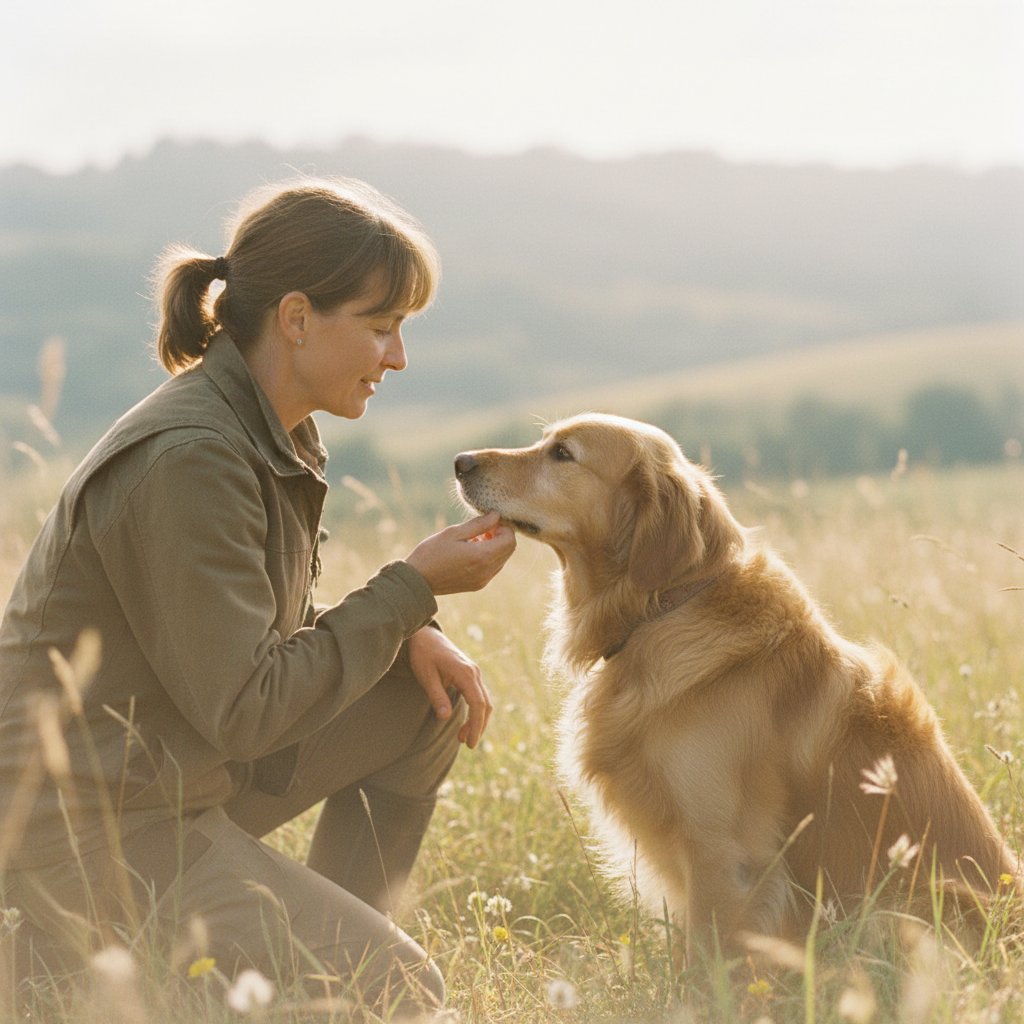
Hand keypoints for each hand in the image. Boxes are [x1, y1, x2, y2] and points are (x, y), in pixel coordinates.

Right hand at [405, 512, 515, 595]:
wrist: (417, 581)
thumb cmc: (431, 553)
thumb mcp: (453, 533)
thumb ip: (478, 524)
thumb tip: (496, 515)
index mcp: (481, 556)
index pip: (509, 539)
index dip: (504, 526)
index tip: (490, 520)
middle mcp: (486, 571)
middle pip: (509, 549)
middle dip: (501, 535)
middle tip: (484, 527)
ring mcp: (483, 580)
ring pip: (502, 559)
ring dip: (496, 546)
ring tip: (476, 537)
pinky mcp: (478, 585)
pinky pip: (493, 568)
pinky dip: (490, 556)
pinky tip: (472, 550)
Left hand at [406, 627, 492, 747]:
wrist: (425, 636)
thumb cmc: (423, 655)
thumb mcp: (426, 676)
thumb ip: (437, 696)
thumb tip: (445, 717)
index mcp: (465, 672)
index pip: (477, 704)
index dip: (475, 725)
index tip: (469, 742)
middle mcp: (474, 672)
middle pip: (485, 704)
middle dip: (478, 726)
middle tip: (467, 744)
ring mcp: (474, 672)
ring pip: (484, 701)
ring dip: (477, 720)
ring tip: (462, 737)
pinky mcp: (470, 674)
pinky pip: (478, 696)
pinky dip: (475, 711)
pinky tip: (464, 724)